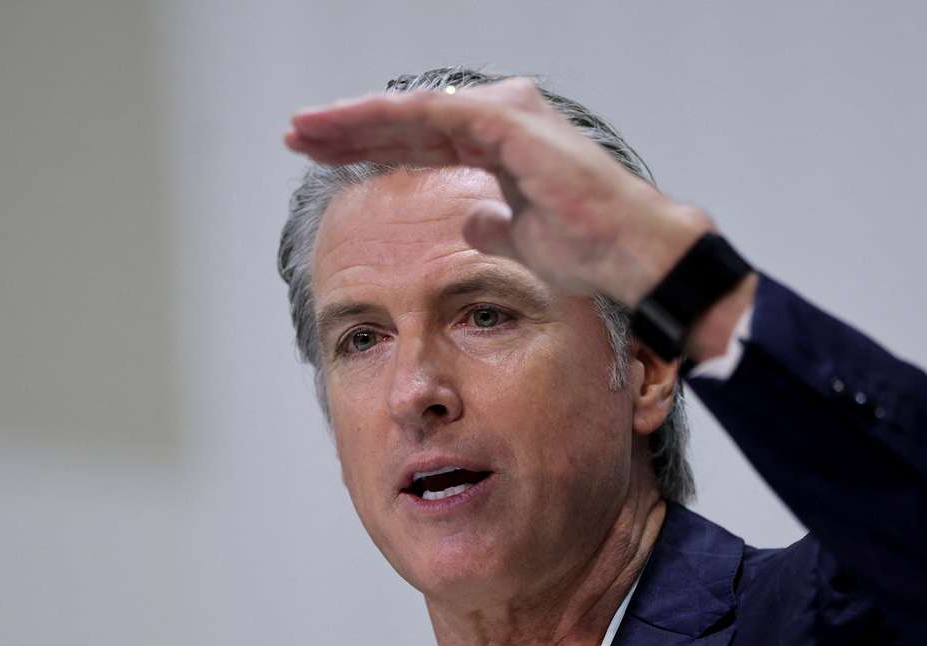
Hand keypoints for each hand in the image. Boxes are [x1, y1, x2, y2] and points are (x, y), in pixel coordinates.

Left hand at [284, 78, 712, 305]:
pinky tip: (344, 125)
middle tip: (299, 136)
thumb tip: (472, 217)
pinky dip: (385, 118)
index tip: (326, 157)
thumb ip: (494, 221)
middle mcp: (502, 120)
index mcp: (503, 146)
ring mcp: (505, 114)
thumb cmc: (589, 249)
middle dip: (351, 130)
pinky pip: (431, 112)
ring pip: (412, 111)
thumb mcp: (524, 239)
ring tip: (304, 130)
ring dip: (354, 120)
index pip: (425, 140)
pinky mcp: (506, 120)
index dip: (372, 146)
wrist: (627, 254)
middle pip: (410, 121)